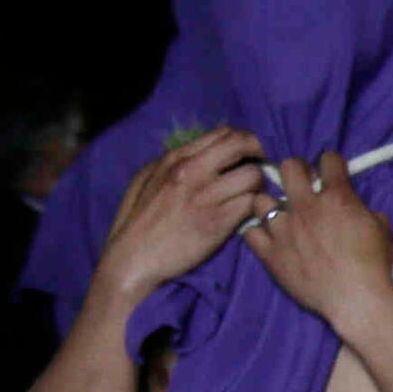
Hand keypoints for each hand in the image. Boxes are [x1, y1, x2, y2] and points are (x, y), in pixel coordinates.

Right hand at [98, 126, 269, 309]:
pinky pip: (251, 204)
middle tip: (259, 167)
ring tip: (252, 194)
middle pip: (242, 144)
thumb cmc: (136, 220)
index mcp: (175, 157)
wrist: (133, 258)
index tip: (245, 153)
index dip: (242, 140)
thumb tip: (200, 152)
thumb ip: (172, 162)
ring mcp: (207, 196)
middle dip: (258, 152)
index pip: (223, 133)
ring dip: (259, 184)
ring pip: (253, 174)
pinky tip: (247, 214)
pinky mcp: (219, 222)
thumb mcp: (146, 178)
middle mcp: (193, 170)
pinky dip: (255, 207)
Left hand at [239, 148, 392, 335]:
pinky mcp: (270, 253)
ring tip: (280, 215)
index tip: (330, 172)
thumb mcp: (381, 228)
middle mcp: (305, 206)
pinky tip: (268, 238)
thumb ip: (364, 210)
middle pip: (288, 167)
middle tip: (300, 184)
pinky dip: (258, 233)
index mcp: (336, 196)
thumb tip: (357, 210)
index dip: (330, 163)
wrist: (356, 299)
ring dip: (271, 203)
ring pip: (261, 199)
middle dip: (295, 170)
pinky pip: (250, 233)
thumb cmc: (374, 264)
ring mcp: (283, 229)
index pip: (328, 159)